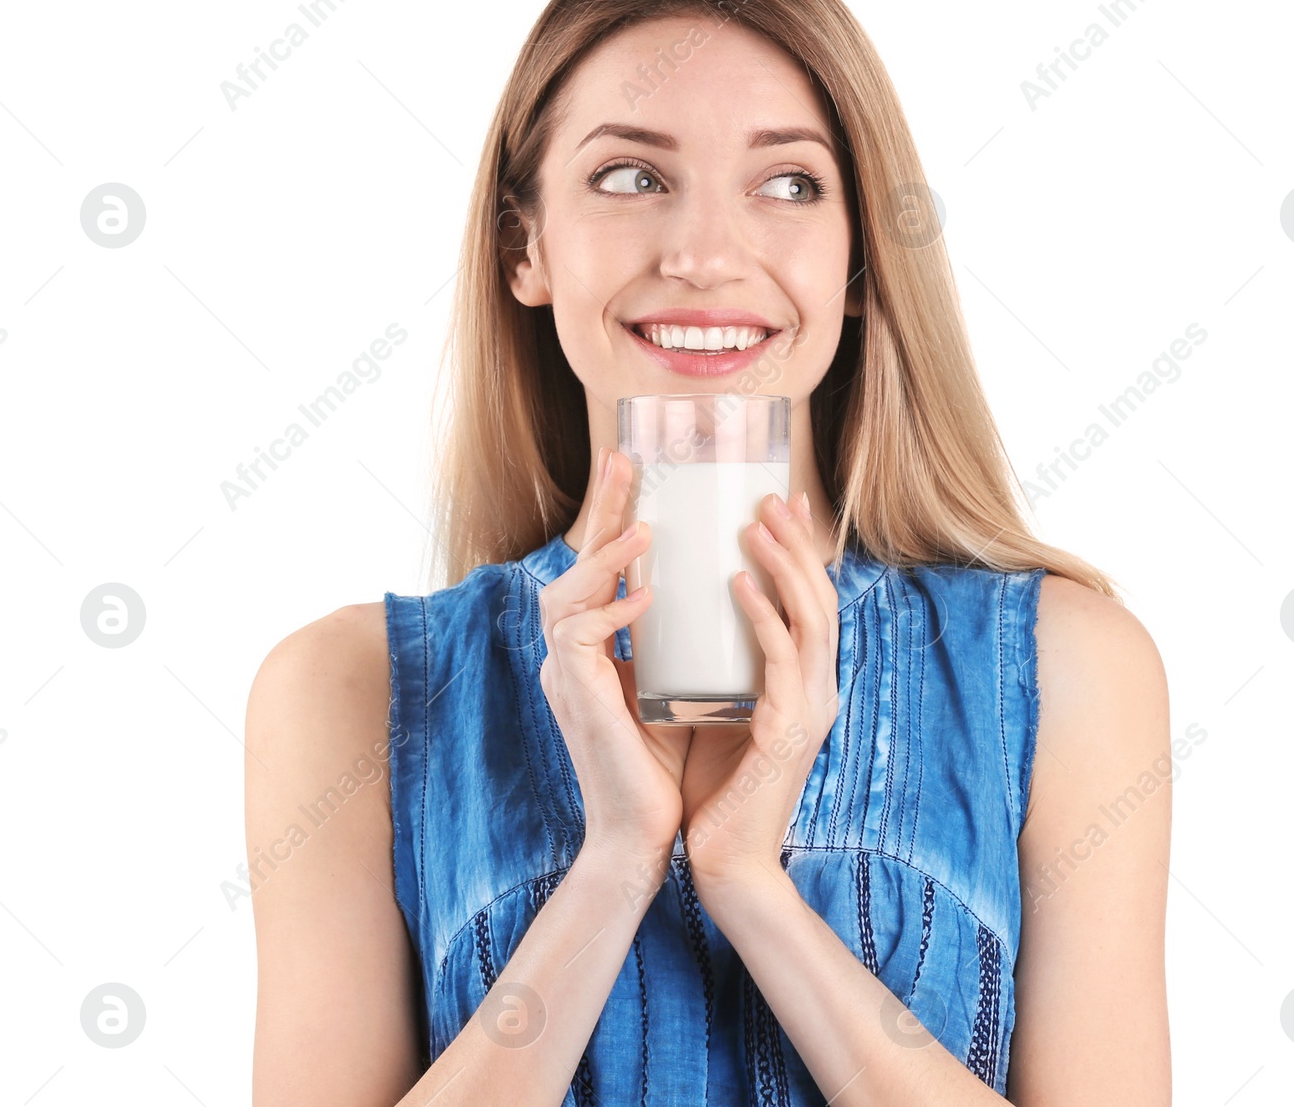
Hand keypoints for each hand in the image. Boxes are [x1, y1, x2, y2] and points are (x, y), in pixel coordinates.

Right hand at [538, 448, 689, 863]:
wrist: (645, 835)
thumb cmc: (665, 765)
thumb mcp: (679, 684)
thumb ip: (682, 641)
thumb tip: (728, 589)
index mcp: (590, 648)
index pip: (597, 569)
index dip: (610, 517)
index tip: (634, 469)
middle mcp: (568, 654)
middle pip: (571, 564)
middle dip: (598, 509)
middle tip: (623, 457)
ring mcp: (565, 676)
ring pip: (565, 594)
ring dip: (605, 558)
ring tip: (645, 529)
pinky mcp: (575, 698)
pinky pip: (580, 638)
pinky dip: (613, 614)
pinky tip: (647, 599)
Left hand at [679, 489, 839, 901]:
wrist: (724, 862)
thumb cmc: (716, 789)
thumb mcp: (720, 708)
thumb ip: (719, 666)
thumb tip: (689, 617)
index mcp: (804, 684)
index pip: (810, 603)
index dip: (802, 551)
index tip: (784, 503)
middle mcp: (817, 690)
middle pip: (819, 598)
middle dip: (797, 543)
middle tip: (771, 497)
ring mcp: (809, 710)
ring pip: (809, 618)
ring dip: (783, 565)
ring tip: (756, 523)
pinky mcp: (789, 732)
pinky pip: (778, 660)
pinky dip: (761, 616)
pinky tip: (738, 583)